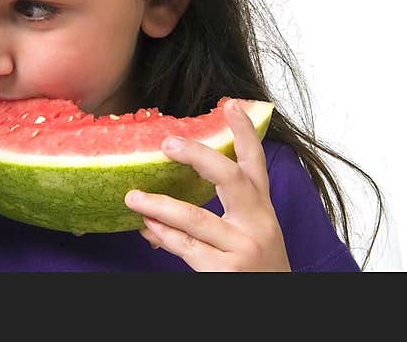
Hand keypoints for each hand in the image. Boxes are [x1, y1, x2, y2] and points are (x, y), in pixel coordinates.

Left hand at [124, 99, 289, 270]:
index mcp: (262, 209)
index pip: (255, 163)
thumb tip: (165, 204)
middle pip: (229, 178)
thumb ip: (216, 214)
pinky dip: (163, 235)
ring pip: (195, 218)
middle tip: (167, 142)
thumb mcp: (248, 233)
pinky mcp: (226, 271)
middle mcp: (258, 223)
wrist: (274, 303)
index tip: (230, 104)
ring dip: (158, 205)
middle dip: (198, 156)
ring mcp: (243, 247)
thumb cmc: (254, 267)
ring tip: (132, 196)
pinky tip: (147, 227)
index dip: (244, 133)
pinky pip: (186, 246)